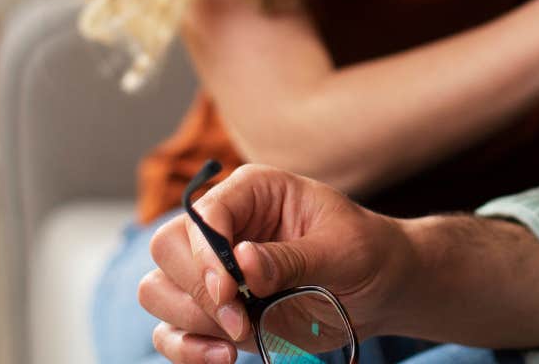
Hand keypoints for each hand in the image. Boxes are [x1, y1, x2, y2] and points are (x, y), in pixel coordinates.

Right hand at [139, 164, 414, 363]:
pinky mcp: (212, 310)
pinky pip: (170, 330)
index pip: (202, 214)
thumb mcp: (341, 249)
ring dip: (190, 321)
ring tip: (240, 339)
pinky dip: (185, 349)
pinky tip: (222, 358)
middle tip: (241, 321)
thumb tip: (243, 261)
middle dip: (199, 292)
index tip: (229, 293)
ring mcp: (212, 269)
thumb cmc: (365, 252)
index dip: (205, 254)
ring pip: (158, 290)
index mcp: (252, 191)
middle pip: (168, 249)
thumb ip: (292, 257)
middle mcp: (224, 225)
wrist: (379, 288)